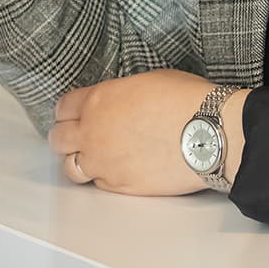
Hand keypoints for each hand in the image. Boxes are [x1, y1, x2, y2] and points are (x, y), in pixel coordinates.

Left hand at [49, 70, 234, 195]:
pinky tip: (116, 169)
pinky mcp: (120, 185)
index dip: (68, 111)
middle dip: (65, 136)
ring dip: (77, 160)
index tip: (73, 114)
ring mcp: (104, 162)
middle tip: (78, 136)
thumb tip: (113, 103)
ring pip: (70, 167)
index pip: (62, 108)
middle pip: (58, 138)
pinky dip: (102, 177)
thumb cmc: (187, 102)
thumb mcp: (144, 82)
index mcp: (97, 100)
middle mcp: (93, 132)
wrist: (210, 135)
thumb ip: (116, 95)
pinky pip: (98, 184)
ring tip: (91, 156)